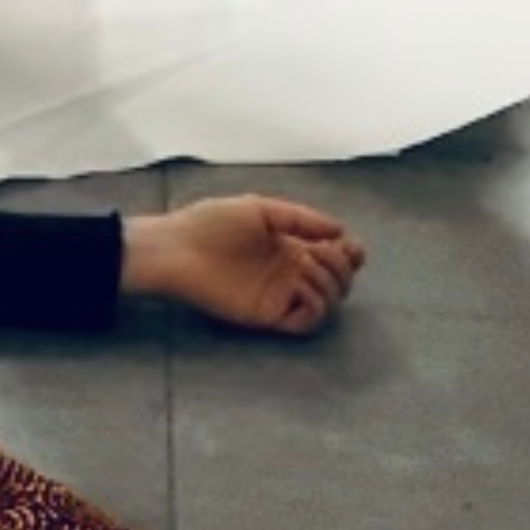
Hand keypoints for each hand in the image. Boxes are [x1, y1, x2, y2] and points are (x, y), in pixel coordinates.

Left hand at [120, 196, 365, 336]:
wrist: (178, 249)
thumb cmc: (210, 223)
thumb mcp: (259, 208)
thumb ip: (299, 218)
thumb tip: (340, 230)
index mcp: (289, 245)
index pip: (336, 256)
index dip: (351, 253)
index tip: (348, 244)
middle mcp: (290, 271)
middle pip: (340, 279)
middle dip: (343, 266)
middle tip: (322, 252)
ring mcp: (282, 293)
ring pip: (330, 300)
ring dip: (330, 282)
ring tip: (307, 264)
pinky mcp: (270, 315)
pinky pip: (307, 320)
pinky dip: (316, 305)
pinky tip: (302, 286)